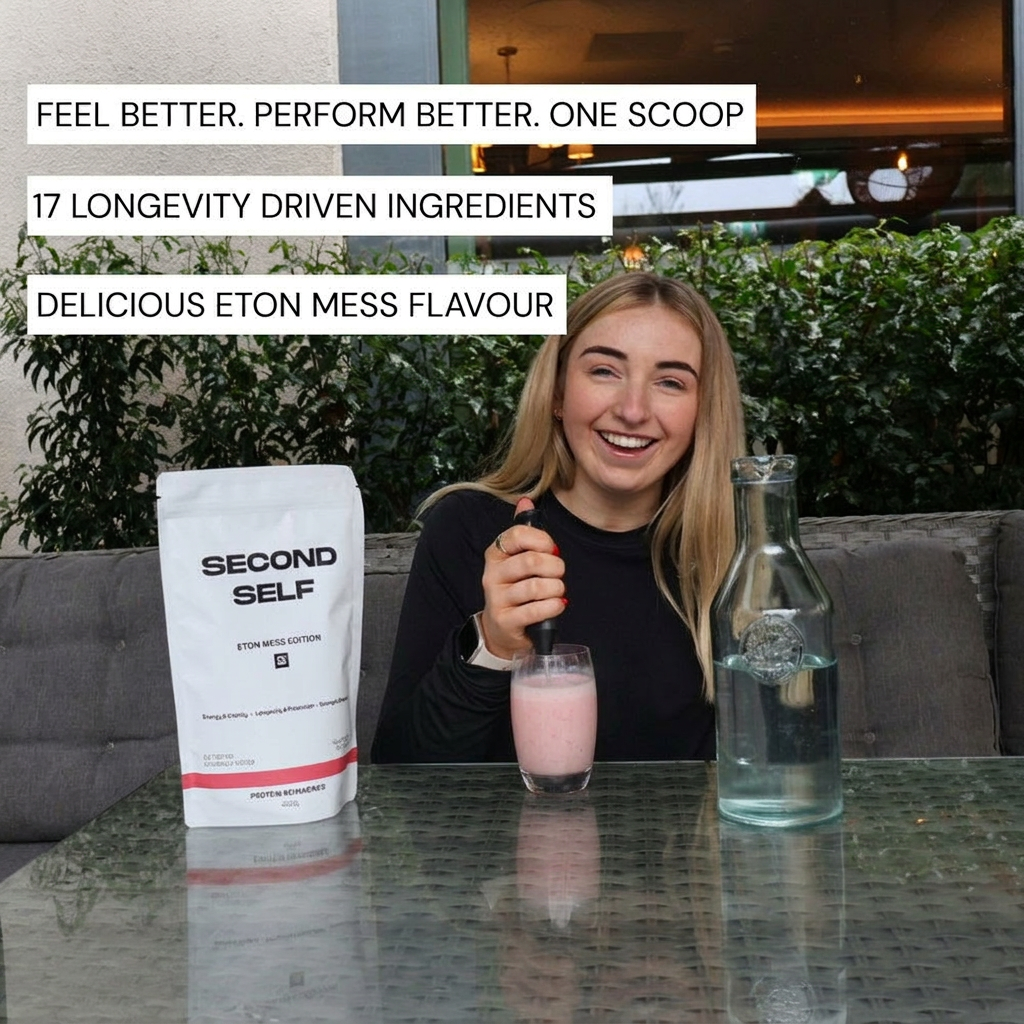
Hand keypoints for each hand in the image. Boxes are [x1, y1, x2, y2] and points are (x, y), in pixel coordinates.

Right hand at [479, 496, 565, 659]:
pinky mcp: (505, 621)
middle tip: (559, 574)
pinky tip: (557, 605)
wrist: (503, 628)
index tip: (552, 550)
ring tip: (557, 592)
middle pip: (532, 561)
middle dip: (555, 567)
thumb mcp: (517, 558)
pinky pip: (535, 611)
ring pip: (536, 587)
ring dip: (556, 589)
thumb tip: (525, 500)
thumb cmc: (517, 588)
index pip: (519, 535)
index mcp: (496, 553)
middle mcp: (492, 574)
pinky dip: (553, 607)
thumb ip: (523, 531)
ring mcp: (496, 599)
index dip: (544, 541)